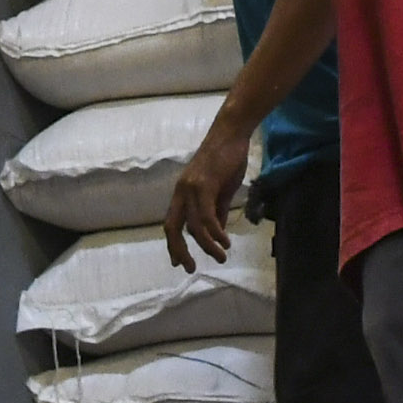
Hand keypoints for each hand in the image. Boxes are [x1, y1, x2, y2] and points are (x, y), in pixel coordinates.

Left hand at [159, 122, 245, 272]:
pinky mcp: (204, 185)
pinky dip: (216, 232)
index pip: (171, 224)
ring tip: (221, 256)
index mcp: (182, 193)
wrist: (231, 133)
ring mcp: (191, 188)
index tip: (179, 263)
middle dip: (179, 251)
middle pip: (172, 228)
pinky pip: (207, 216)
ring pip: (194, 226)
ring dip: (207, 245)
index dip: (173, 244)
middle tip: (190, 268)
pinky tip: (225, 241)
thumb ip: (217, 210)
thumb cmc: (227, 159)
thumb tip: (217, 233)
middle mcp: (181, 192)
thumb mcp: (221, 190)